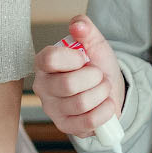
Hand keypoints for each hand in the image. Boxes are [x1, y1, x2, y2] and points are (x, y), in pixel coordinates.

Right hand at [31, 14, 124, 139]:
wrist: (108, 89)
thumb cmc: (96, 65)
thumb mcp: (94, 43)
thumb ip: (85, 29)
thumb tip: (78, 26)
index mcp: (44, 63)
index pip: (50, 59)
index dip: (74, 58)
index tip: (85, 58)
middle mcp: (43, 87)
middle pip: (68, 84)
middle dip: (94, 78)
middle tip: (98, 75)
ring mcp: (52, 109)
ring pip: (81, 103)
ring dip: (102, 93)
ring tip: (102, 88)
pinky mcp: (65, 126)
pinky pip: (88, 122)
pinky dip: (104, 111)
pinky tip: (105, 104)